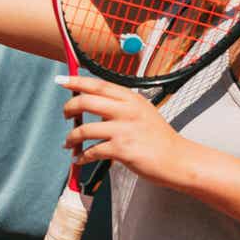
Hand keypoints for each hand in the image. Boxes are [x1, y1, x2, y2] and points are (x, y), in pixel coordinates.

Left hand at [59, 74, 186, 186]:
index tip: (62, 80)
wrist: (178, 159)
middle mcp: (127, 110)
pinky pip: (92, 151)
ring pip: (85, 129)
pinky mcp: (122, 150)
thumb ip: (121, 105)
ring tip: (68, 143)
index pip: (99, 85)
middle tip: (65, 114)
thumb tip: (93, 102)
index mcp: (131, 98)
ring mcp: (124, 130)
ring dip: (72, 137)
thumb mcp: (143, 111)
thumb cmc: (159, 138)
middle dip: (70, 107)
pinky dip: (82, 156)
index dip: (77, 81)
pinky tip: (80, 159)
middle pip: (87, 101)